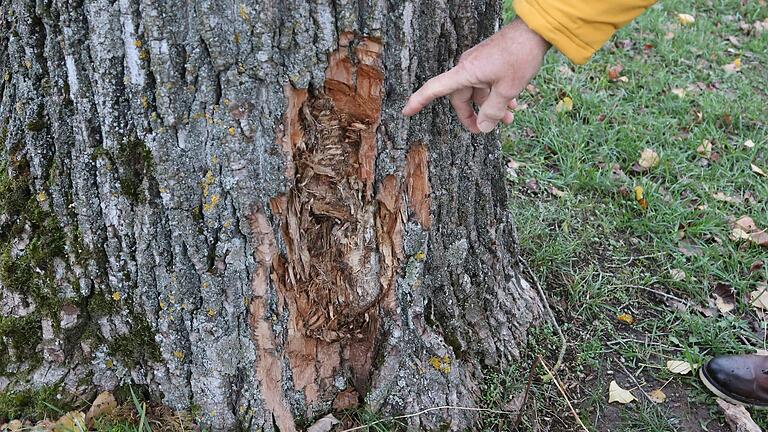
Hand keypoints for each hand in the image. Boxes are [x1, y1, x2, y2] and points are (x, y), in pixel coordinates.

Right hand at [402, 18, 549, 132]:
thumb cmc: (520, 56)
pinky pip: (487, 83)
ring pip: (478, 92)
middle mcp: (468, 67)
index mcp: (466, 72)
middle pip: (461, 98)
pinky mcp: (489, 61)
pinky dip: (496, 95)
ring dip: (491, 106)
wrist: (534, 31)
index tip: (406, 112)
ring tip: (509, 118)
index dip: (419, 101)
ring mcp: (479, 64)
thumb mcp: (508, 89)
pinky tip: (512, 104)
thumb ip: (493, 111)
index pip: (435, 88)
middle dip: (474, 115)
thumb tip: (484, 128)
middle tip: (488, 129)